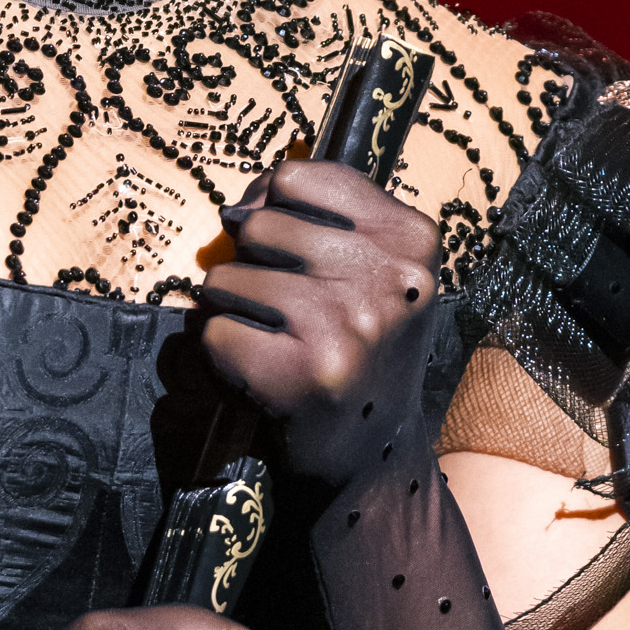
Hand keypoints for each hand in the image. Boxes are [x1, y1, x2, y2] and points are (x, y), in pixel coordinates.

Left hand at [193, 163, 441, 483]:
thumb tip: (240, 205)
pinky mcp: (308, 374)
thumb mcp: (376, 269)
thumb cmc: (362, 348)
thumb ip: (318, 216)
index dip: (271, 209)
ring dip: (231, 309)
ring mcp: (350, 325)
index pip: (295, 178)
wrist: (374, 451)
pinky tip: (262, 372)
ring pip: (228, 278)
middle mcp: (390, 278)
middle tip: (281, 309)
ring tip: (271, 339)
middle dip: (250, 263)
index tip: (284, 247)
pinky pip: (217, 332)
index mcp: (412, 238)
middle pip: (258, 226)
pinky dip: (221, 354)